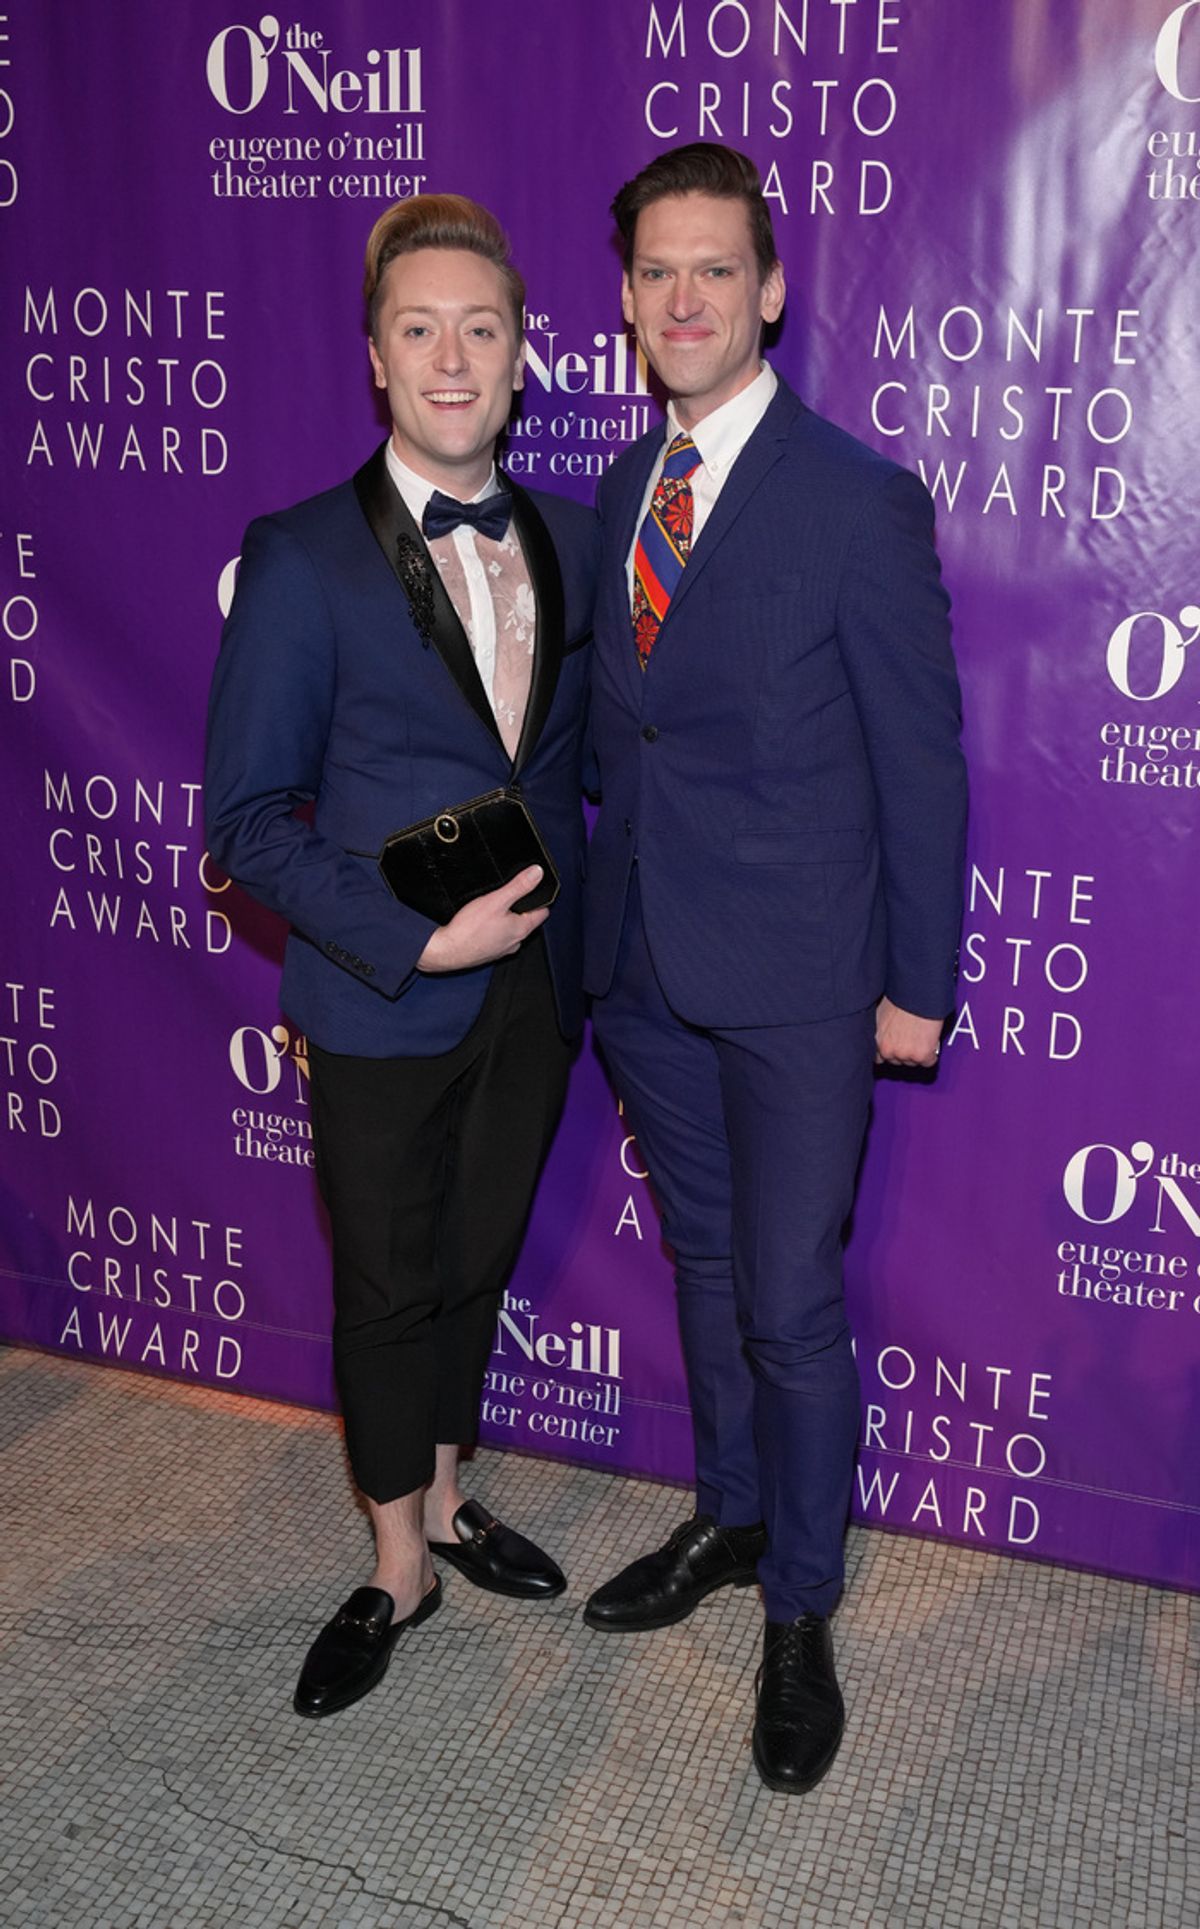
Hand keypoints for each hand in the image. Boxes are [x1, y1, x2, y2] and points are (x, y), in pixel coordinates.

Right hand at [416, 867, 548, 972]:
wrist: (446, 951)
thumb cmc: (469, 929)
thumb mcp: (496, 900)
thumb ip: (519, 886)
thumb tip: (537, 873)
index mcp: (521, 930)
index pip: (542, 912)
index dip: (540, 899)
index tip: (536, 890)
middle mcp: (514, 943)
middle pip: (526, 921)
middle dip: (520, 909)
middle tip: (510, 897)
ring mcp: (500, 950)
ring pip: (509, 931)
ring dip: (505, 920)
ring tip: (494, 909)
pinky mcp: (487, 953)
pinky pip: (495, 938)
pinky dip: (492, 930)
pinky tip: (480, 924)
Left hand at [875, 996, 942, 1067]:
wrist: (917, 994)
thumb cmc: (900, 997)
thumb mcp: (880, 1013)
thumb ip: (880, 1029)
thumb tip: (882, 1032)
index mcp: (876, 1040)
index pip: (878, 1058)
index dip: (889, 1051)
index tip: (895, 1048)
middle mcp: (888, 1050)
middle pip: (896, 1061)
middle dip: (903, 1051)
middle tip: (911, 1038)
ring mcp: (905, 1054)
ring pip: (913, 1062)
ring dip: (917, 1052)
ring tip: (921, 1036)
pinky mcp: (922, 1055)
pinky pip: (929, 1062)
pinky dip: (932, 1054)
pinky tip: (930, 1042)